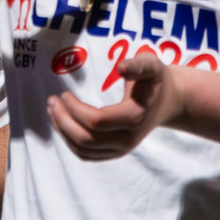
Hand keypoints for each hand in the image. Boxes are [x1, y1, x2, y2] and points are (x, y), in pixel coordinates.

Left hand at [46, 48, 184, 159]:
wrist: (167, 101)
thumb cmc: (155, 79)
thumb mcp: (151, 64)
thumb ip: (138, 64)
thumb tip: (121, 67)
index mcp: (134, 118)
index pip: (96, 121)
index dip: (75, 109)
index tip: (64, 94)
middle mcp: (128, 139)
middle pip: (86, 139)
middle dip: (63, 121)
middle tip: (51, 101)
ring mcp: (122, 149)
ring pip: (83, 150)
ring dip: (63, 131)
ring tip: (52, 110)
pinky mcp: (115, 152)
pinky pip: (86, 154)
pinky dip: (70, 141)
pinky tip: (62, 122)